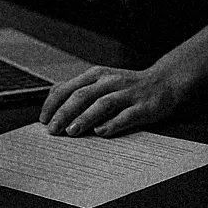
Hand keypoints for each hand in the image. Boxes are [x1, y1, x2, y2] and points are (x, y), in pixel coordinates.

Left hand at [38, 64, 185, 137]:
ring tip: (72, 131)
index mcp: (96, 75)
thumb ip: (80, 88)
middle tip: (53, 129)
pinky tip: (101, 133)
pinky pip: (126, 116)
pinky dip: (112, 124)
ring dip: (84, 118)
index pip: (68, 87)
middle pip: (81, 96)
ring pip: (101, 104)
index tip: (43, 119)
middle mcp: (110, 82)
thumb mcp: (101, 80)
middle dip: (64, 113)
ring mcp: (127, 94)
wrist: (163, 82)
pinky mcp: (143, 107)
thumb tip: (53, 96)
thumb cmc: (128, 85)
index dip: (53, 103)